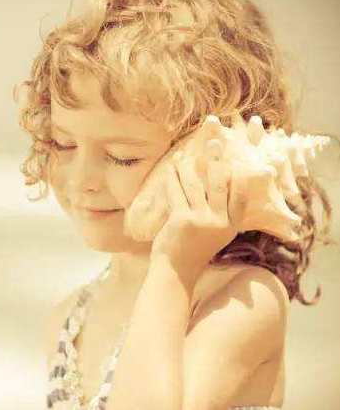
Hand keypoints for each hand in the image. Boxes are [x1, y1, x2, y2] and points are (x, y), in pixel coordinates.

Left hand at [150, 149, 249, 288]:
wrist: (177, 270)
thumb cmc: (197, 248)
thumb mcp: (218, 234)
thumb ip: (223, 212)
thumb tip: (223, 180)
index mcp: (232, 225)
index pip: (241, 195)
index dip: (240, 175)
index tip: (238, 159)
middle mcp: (219, 222)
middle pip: (218, 182)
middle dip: (215, 159)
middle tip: (212, 142)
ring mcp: (200, 220)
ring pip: (194, 183)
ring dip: (187, 166)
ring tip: (183, 157)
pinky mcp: (181, 219)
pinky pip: (176, 191)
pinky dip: (171, 177)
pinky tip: (170, 169)